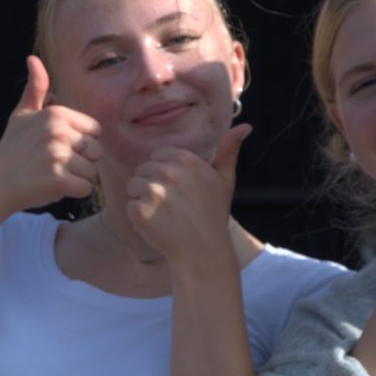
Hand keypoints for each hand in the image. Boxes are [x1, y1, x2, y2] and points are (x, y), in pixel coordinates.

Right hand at [0, 57, 103, 215]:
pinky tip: (52, 187)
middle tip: (52, 164)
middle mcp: (58, 131)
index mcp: (56, 113)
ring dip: (75, 178)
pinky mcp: (58, 180)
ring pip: (91, 172)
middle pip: (96, 152)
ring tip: (49, 175)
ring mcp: (58, 156)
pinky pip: (85, 188)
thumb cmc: (10, 150)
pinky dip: (72, 192)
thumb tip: (33, 58)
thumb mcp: (21, 115)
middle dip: (79, 162)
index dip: (79, 142)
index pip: (94, 131)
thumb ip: (35, 89)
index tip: (56, 148)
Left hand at [127, 123, 249, 273]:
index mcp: (186, 159)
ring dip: (142, 200)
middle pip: (142, 170)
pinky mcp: (140, 211)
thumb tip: (246, 126)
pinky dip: (137, 217)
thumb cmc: (213, 213)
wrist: (202, 250)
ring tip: (164, 214)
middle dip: (152, 186)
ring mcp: (153, 191)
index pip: (157, 156)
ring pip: (132, 186)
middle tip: (172, 205)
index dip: (163, 173)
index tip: (177, 190)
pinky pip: (129, 205)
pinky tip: (157, 225)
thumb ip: (229, 150)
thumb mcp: (225, 179)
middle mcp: (168, 172)